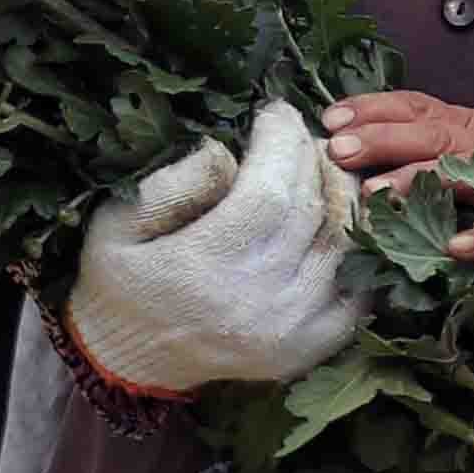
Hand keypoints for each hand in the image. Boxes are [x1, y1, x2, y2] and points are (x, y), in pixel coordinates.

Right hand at [65, 100, 366, 395]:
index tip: (275, 111)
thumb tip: (225, 152)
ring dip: (341, 195)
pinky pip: (357, 290)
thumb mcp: (116, 223)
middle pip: (312, 210)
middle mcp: (259, 301)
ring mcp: (290, 330)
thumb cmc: (119, 281)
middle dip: (311, 157)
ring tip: (319, 167)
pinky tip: (336, 219)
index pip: (270, 191)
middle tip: (298, 131)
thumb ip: (170, 184)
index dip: (283, 142)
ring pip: (342, 244)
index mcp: (206, 267)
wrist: (126, 361)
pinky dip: (355, 249)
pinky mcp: (307, 348)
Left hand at [321, 89, 473, 258]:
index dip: (374, 108)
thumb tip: (366, 157)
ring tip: (376, 195)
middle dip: (381, 138)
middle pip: (429, 133)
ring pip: (461, 173)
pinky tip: (453, 249)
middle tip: (337, 149)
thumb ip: (434, 150)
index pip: (417, 107)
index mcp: (472, 126)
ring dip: (417, 181)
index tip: (331, 116)